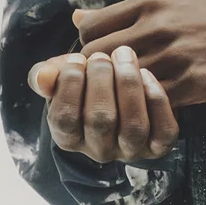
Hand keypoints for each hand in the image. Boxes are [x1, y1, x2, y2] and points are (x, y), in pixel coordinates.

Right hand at [28, 48, 179, 163]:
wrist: (127, 85)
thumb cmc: (90, 80)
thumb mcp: (66, 76)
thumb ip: (49, 74)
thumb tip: (43, 75)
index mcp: (70, 137)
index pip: (64, 119)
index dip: (69, 85)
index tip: (76, 57)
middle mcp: (100, 150)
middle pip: (99, 121)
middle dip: (100, 81)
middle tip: (103, 54)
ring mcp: (132, 149)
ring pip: (132, 127)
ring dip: (128, 85)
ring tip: (124, 55)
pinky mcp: (160, 144)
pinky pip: (162, 131)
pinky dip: (156, 101)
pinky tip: (148, 73)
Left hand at [72, 0, 205, 110]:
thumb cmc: (199, 15)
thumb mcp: (161, 0)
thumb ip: (118, 12)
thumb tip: (77, 19)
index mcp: (147, 3)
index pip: (90, 28)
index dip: (85, 45)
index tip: (93, 55)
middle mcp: (156, 27)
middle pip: (96, 57)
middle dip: (92, 72)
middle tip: (99, 80)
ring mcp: (170, 57)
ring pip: (117, 84)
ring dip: (112, 93)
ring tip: (116, 93)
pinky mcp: (185, 84)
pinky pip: (145, 101)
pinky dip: (139, 105)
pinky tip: (141, 102)